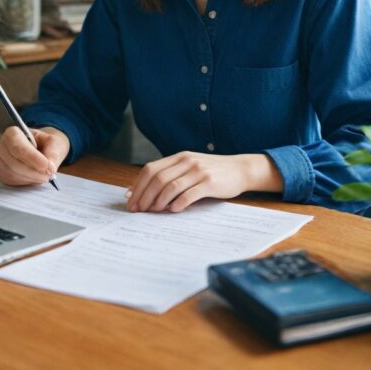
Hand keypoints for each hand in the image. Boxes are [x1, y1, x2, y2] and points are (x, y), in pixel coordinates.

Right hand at [0, 125, 69, 186]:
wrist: (41, 149)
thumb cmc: (45, 143)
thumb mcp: (53, 142)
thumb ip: (52, 153)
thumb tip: (50, 168)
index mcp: (13, 133)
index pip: (19, 147)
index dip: (33, 158)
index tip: (47, 166)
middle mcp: (3, 146)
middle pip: (15, 163)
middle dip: (34, 171)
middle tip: (49, 173)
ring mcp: (0, 160)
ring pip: (13, 173)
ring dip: (31, 177)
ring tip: (44, 176)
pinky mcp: (1, 173)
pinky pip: (12, 181)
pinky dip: (26, 182)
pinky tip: (35, 178)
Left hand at [126, 152, 282, 212]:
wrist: (240, 169)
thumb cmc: (211, 172)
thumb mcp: (189, 168)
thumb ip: (168, 175)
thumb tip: (139, 191)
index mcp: (178, 157)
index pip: (150, 169)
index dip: (138, 186)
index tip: (130, 201)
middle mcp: (186, 161)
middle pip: (158, 178)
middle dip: (144, 196)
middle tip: (138, 210)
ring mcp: (198, 171)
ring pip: (170, 186)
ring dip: (158, 201)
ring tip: (153, 212)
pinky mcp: (210, 183)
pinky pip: (189, 194)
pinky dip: (178, 204)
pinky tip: (173, 210)